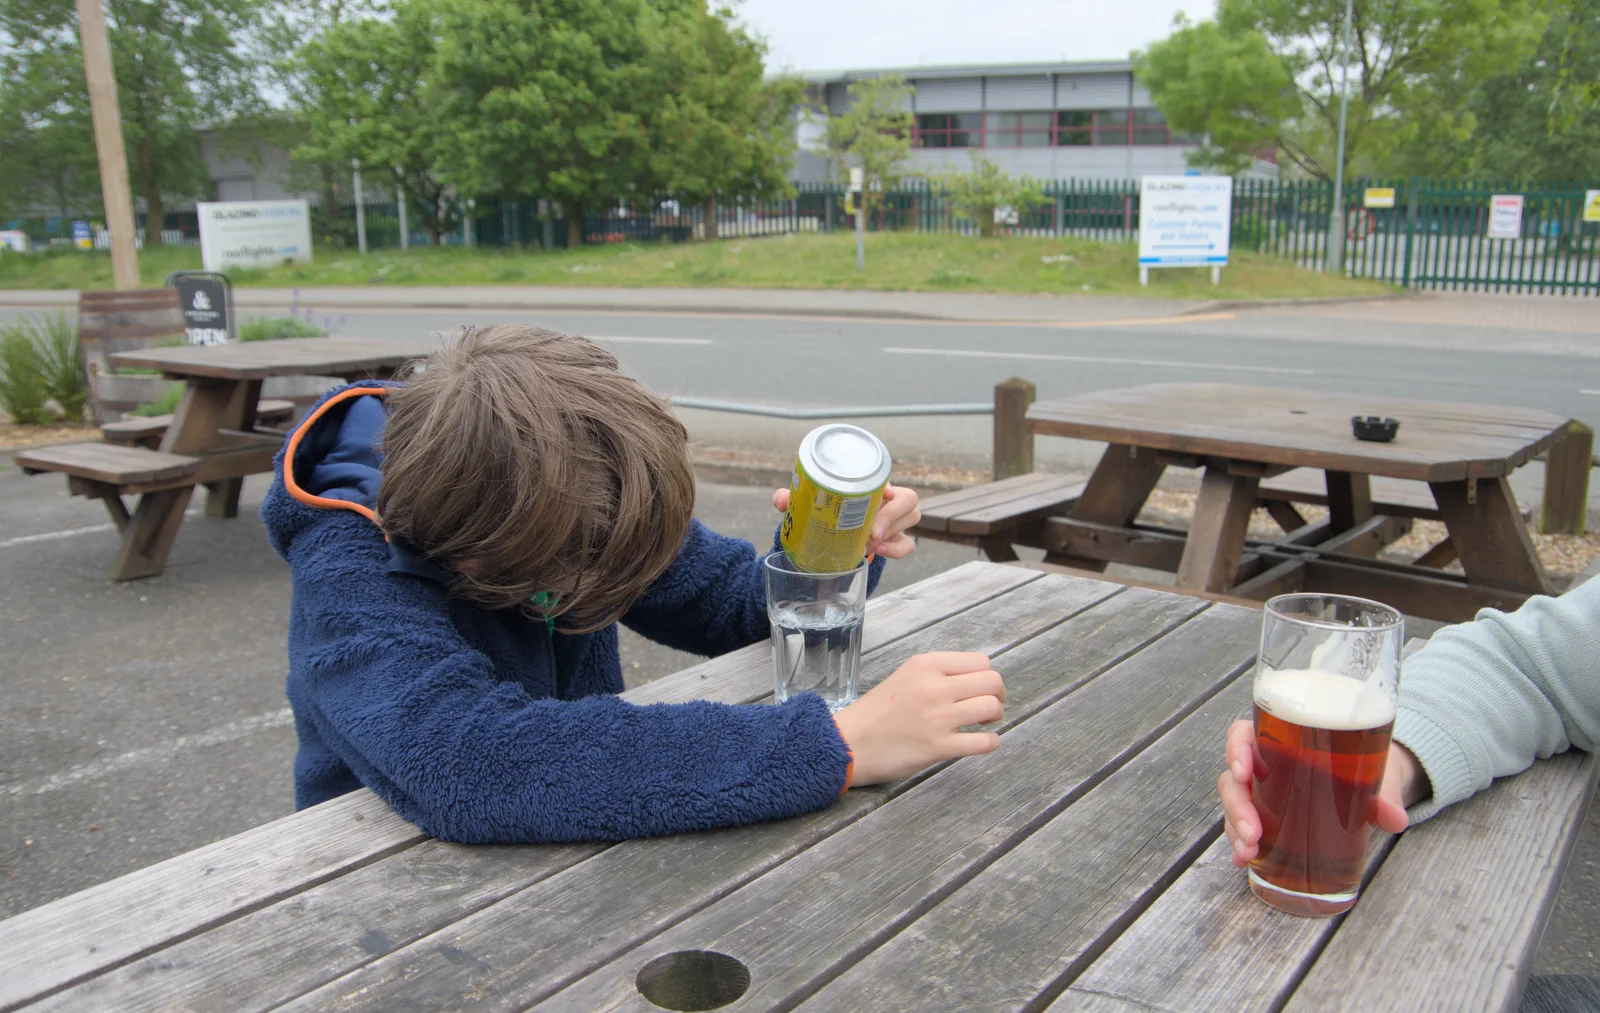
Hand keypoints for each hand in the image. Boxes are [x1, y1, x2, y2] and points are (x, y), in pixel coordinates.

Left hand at [772, 484, 920, 559]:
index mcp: (868, 485)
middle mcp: (887, 499)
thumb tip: (781, 500)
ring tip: (870, 543)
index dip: (887, 485)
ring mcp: (895, 520)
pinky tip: (877, 553)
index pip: (886, 479)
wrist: (830, 536)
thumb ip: (793, 501)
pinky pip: (907, 544)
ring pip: (912, 518)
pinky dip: (896, 549)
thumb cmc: (823, 513)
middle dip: (892, 515)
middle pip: (908, 498)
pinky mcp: (896, 539)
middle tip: (872, 532)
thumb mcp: (807, 506)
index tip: (884, 494)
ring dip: (893, 531)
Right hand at [833, 652, 1004, 786]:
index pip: (980, 662)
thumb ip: (936, 674)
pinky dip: (990, 742)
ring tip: (981, 724)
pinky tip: (981, 742)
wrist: (849, 743)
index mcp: (925, 665)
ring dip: (995, 717)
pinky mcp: (939, 747)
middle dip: (998, 695)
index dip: (987, 677)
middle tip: (987, 708)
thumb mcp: (904, 677)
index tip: (979, 690)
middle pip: (992, 682)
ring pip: (992, 707)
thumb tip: (974, 681)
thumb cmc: (875, 712)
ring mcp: (938, 717)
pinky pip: (984, 742)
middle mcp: (935, 687)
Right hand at [1218, 719, 1425, 867]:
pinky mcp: (1269, 819)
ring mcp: (1264, 793)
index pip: (1243, 735)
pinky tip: (1242, 861)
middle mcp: (1265, 765)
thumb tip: (1394, 818)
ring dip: (1235, 829)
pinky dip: (1240, 845)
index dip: (1235, 750)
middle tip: (1253, 833)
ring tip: (1248, 853)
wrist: (1374, 780)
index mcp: (1280, 741)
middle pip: (1233, 779)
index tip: (1243, 772)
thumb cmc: (1365, 765)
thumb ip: (1384, 795)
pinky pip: (1243, 828)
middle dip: (1237, 807)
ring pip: (1235, 806)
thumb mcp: (1376, 774)